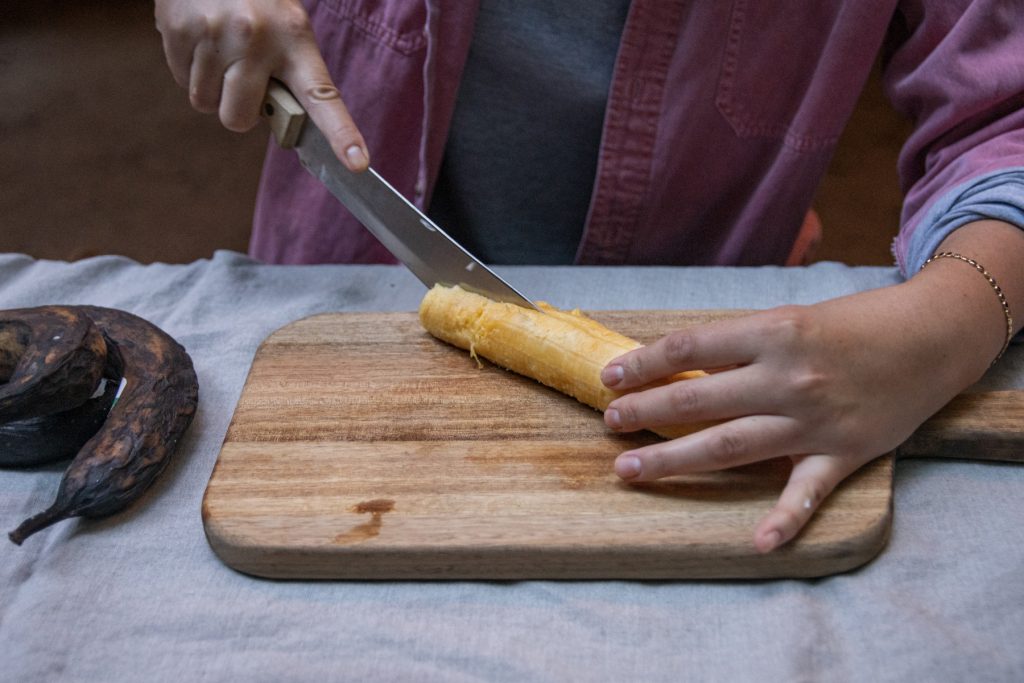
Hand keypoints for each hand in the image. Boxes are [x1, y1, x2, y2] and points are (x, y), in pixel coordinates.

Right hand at [154, 0, 368, 169]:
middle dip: (238, 110)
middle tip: (243, 79)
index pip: (321, 96)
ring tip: (221, 51)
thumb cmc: (258, 1)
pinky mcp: (178, 30)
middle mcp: (255, 38)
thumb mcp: (287, 27)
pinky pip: (181, 81)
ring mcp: (213, 34)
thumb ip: (289, 75)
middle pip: (239, 119)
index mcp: (294, 39)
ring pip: (205, 103)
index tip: (356, 164)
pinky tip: (202, 41)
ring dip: (212, 88)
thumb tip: (284, 123)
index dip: (340, 134)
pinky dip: (189, 69)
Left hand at [599, 276, 997, 551]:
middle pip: (698, 400)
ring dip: (674, 461)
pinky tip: (758, 544)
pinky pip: (808, 492)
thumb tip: (678, 366)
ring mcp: (813, 420)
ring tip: (630, 469)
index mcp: (772, 332)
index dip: (643, 363)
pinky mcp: (843, 453)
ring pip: (729, 446)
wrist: (930, 337)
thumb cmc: (853, 324)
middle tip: (610, 423)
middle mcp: (787, 378)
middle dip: (645, 413)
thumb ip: (740, 345)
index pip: (689, 348)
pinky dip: (786, 521)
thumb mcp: (791, 318)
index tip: (610, 377)